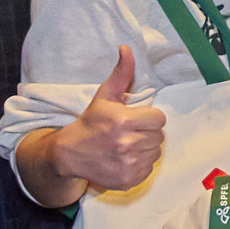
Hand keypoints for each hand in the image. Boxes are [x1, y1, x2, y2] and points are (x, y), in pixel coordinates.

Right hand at [47, 49, 169, 191]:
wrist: (70, 153)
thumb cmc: (91, 122)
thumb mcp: (104, 96)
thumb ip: (121, 73)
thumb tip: (126, 48)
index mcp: (124, 121)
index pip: (159, 119)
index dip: (148, 117)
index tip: (134, 118)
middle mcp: (127, 145)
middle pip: (159, 136)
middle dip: (146, 132)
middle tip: (128, 132)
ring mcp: (128, 165)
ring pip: (156, 153)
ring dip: (145, 148)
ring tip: (126, 145)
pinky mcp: (128, 180)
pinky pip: (149, 169)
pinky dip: (140, 164)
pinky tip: (124, 158)